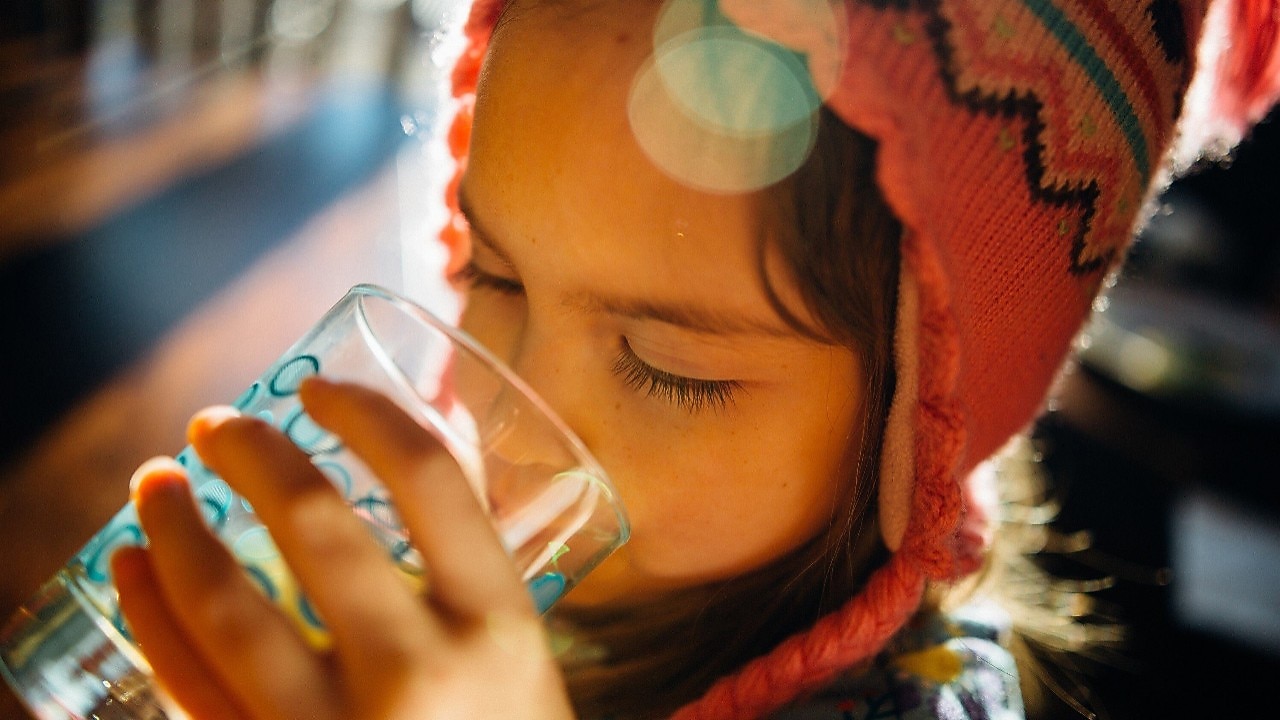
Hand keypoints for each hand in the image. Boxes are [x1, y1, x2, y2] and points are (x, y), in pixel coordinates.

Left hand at [111, 378, 575, 719]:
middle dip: (252, 455)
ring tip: (153, 482)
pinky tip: (127, 570)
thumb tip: (406, 453)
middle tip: (217, 426)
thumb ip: (469, 569)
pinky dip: (149, 617)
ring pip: (230, 606)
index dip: (366, 414)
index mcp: (501, 624)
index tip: (319, 389)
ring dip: (173, 528)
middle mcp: (421, 669)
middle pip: (317, 526)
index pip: (431, 481)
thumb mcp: (521, 657)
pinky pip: (192, 686)